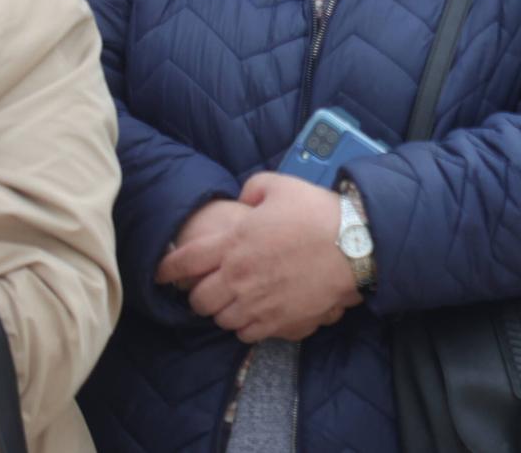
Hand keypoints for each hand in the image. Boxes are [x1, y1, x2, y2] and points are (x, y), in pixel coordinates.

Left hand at [158, 173, 361, 343]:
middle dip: (201, 294)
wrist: (356, 245)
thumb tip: (243, 200)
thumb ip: (253, 189)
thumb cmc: (319, 214)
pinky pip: (247, 334)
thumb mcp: (283, 186)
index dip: (168, 269)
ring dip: (225, 311)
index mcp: (233, 244)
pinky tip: (258, 313)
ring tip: (238, 301)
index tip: (164, 272)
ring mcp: (257, 303)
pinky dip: (247, 326)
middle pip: (198, 301)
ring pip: (221, 320)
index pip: (183, 262)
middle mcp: (238, 277)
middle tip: (211, 287)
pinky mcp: (278, 321)